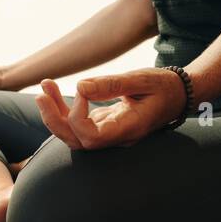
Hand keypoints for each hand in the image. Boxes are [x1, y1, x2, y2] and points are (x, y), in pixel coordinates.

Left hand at [34, 70, 187, 150]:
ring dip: (54, 113)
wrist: (178, 94)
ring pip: (74, 135)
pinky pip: (78, 125)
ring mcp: (110, 134)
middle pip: (77, 142)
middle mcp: (117, 137)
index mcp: (129, 129)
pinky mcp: (104, 125)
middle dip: (54, 119)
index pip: (92, 137)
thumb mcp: (142, 79)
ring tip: (45, 87)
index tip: (83, 90)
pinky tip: (52, 91)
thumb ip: (112, 85)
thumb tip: (80, 87)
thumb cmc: (164, 86)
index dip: (78, 117)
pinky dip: (62, 109)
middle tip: (42, 94)